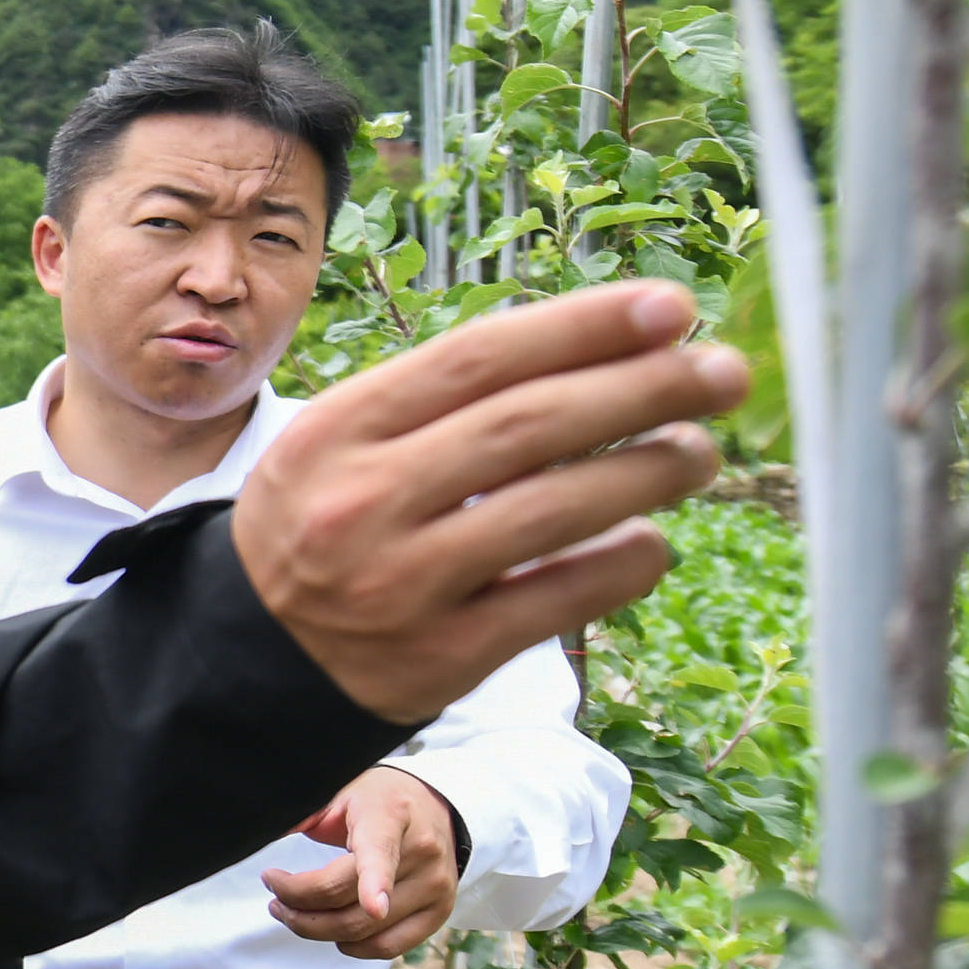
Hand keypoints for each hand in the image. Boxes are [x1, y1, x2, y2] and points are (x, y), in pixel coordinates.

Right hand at [232, 282, 739, 720]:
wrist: (246, 662)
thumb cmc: (324, 528)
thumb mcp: (345, 446)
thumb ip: (445, 404)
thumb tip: (600, 350)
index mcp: (340, 430)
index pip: (480, 357)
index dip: (584, 326)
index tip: (671, 306)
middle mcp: (364, 501)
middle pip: (529, 426)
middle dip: (643, 389)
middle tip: (722, 371)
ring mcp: (400, 584)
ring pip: (551, 511)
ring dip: (647, 473)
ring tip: (701, 451)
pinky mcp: (437, 660)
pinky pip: (554, 602)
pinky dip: (618, 565)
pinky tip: (653, 541)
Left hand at [260, 768, 463, 958]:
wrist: (434, 808)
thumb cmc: (376, 800)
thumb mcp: (339, 793)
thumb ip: (304, 814)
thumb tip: (259, 834)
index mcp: (390, 814)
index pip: (379, 851)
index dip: (375, 881)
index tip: (373, 906)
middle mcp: (421, 852)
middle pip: (352, 899)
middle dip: (299, 904)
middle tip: (275, 896)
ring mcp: (435, 886)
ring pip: (366, 930)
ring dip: (317, 929)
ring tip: (291, 911)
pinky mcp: (439, 913)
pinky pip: (389, 947)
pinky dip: (353, 946)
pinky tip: (333, 932)